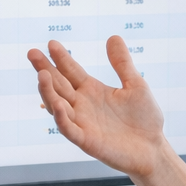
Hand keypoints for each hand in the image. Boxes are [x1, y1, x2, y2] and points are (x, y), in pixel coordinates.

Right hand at [28, 36, 168, 179]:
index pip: (71, 71)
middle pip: (58, 85)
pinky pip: (69, 129)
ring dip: (48, 92)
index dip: (61, 58)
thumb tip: (113, 37)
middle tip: (32, 53)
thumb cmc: (144, 119)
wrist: (153, 148)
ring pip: (57, 106)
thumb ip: (122, 63)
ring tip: (42, 75)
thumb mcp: (135, 85)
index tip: (51, 43)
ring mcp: (82, 122)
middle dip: (44, 69)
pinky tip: (59, 104)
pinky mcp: (86, 140)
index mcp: (91, 90)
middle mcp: (82, 105)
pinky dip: (62, 118)